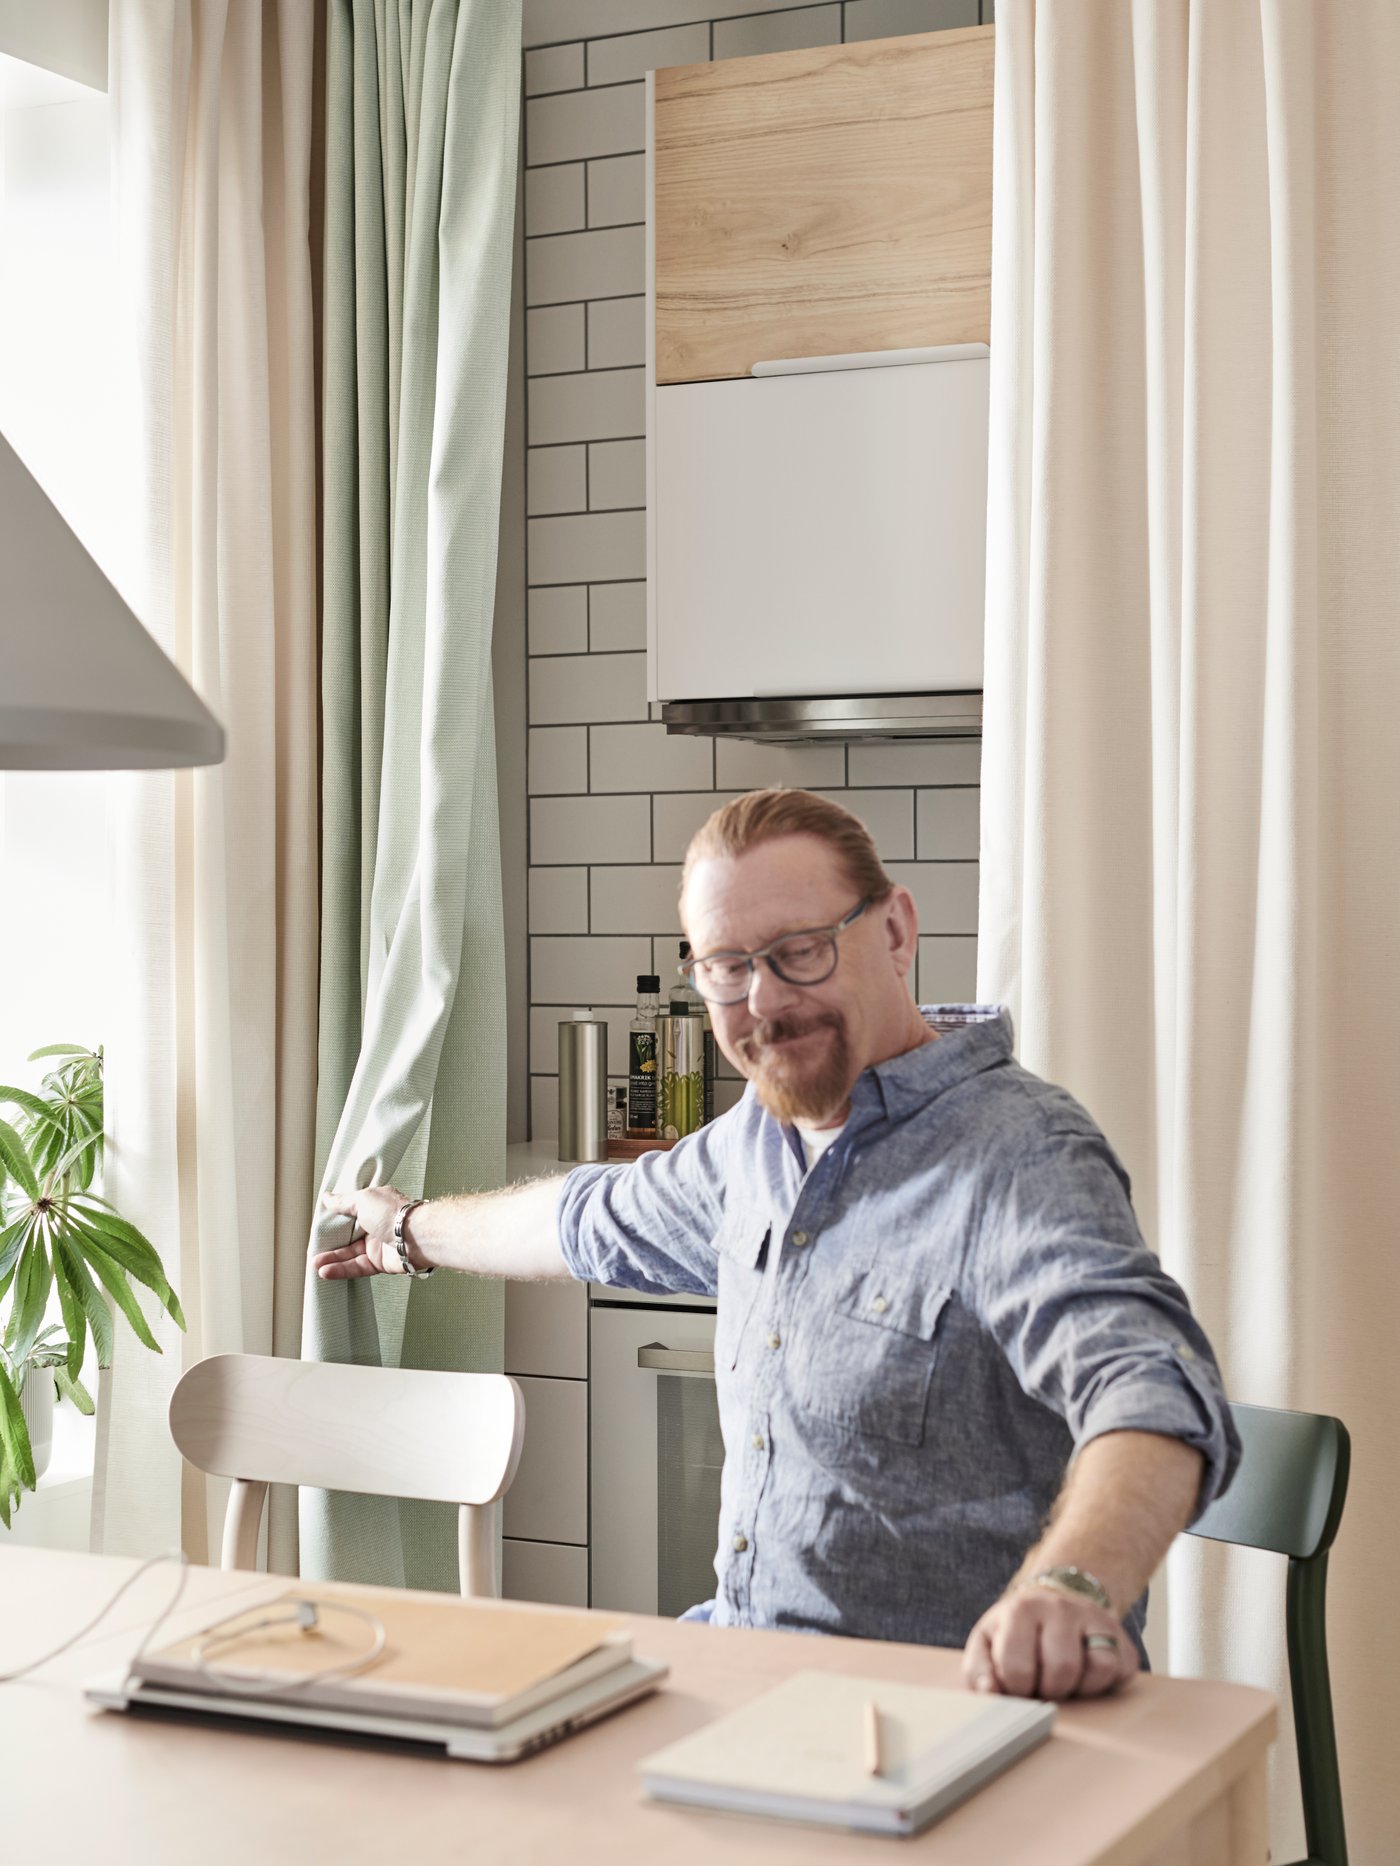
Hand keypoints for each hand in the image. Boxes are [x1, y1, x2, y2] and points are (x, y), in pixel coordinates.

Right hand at [312, 1185, 420, 1278]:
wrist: (417, 1237)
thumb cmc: (394, 1213)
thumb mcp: (363, 1200)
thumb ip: (344, 1202)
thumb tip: (327, 1197)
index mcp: (375, 1205)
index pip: (352, 1210)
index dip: (337, 1217)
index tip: (321, 1223)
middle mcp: (377, 1224)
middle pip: (349, 1236)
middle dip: (331, 1243)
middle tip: (314, 1248)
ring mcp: (379, 1244)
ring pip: (350, 1254)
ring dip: (332, 1259)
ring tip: (314, 1264)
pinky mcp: (381, 1263)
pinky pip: (357, 1266)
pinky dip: (341, 1269)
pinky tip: (326, 1272)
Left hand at [961, 1584, 1139, 1700]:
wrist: (1053, 1604)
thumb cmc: (1016, 1634)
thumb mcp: (986, 1645)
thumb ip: (979, 1671)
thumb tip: (990, 1693)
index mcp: (1021, 1610)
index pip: (1017, 1669)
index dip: (1015, 1689)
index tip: (1015, 1684)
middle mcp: (1060, 1607)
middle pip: (1060, 1670)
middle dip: (1048, 1690)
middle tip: (1040, 1684)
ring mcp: (1094, 1618)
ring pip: (1096, 1668)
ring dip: (1076, 1689)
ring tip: (1061, 1680)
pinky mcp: (1121, 1638)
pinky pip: (1118, 1671)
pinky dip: (1101, 1685)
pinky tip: (1084, 1678)